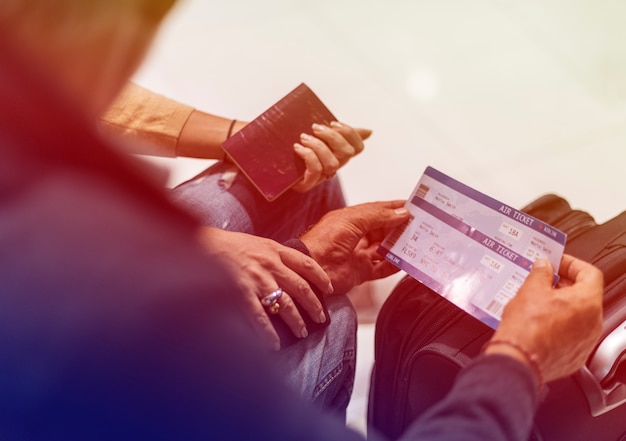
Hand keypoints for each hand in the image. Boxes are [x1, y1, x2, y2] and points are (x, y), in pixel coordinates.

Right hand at [197, 227, 332, 350]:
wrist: (200, 244)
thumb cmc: (226, 245)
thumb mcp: (255, 242)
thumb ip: (272, 255)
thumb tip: (287, 270)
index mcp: (274, 249)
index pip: (306, 263)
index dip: (321, 277)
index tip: (329, 288)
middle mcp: (269, 264)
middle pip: (301, 287)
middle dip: (314, 305)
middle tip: (320, 319)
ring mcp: (256, 278)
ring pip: (285, 304)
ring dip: (297, 321)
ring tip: (302, 333)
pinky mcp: (240, 291)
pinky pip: (259, 316)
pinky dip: (268, 333)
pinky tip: (273, 344)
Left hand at [292, 121, 369, 191]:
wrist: (275, 167)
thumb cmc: (297, 151)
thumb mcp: (318, 137)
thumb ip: (338, 132)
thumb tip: (369, 132)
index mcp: (338, 155)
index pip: (358, 147)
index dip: (350, 134)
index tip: (333, 123)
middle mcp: (333, 167)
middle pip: (347, 153)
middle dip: (333, 137)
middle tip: (315, 127)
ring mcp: (321, 177)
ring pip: (332, 163)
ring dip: (318, 146)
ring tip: (303, 137)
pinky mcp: (307, 184)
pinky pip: (316, 171)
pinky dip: (308, 156)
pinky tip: (298, 148)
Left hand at [300, 201, 410, 293]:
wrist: (312, 269)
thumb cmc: (325, 240)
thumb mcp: (354, 220)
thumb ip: (379, 216)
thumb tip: (401, 213)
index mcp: (352, 220)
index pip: (378, 211)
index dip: (394, 208)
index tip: (413, 206)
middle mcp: (356, 236)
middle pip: (383, 230)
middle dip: (400, 227)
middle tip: (420, 225)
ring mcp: (359, 254)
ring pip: (385, 249)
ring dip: (399, 245)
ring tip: (418, 241)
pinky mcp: (361, 272)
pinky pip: (382, 269)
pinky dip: (394, 265)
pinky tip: (406, 261)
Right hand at [485, 255, 602, 383]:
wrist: (519, 360)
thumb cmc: (526, 329)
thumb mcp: (530, 290)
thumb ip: (541, 274)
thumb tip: (543, 267)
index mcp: (587, 302)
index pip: (590, 273)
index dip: (572, 264)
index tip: (557, 263)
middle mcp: (593, 323)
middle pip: (585, 295)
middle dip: (564, 285)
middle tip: (545, 279)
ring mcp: (586, 342)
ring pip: (578, 316)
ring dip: (561, 306)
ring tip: (538, 301)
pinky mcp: (575, 356)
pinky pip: (571, 335)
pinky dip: (558, 326)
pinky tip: (539, 322)